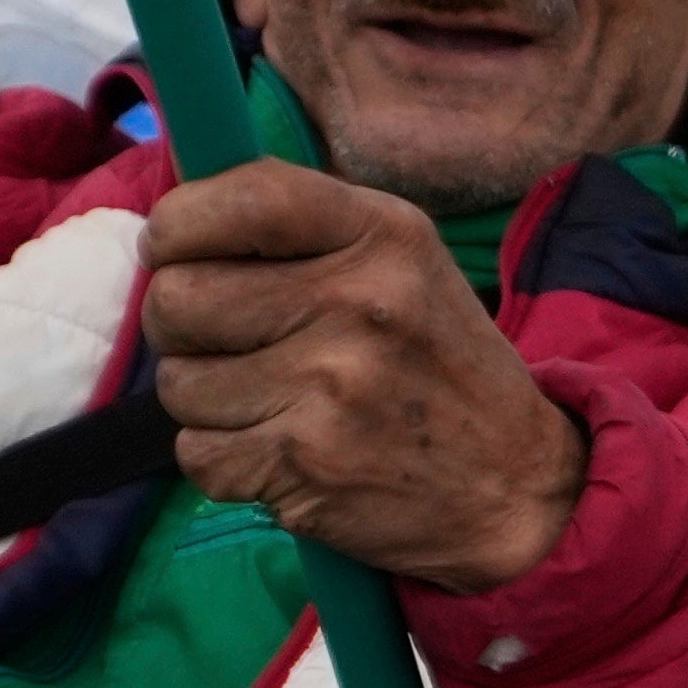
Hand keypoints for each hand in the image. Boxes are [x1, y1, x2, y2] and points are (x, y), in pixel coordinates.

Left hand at [141, 156, 593, 589]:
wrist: (517, 489)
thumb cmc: (439, 364)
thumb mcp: (405, 263)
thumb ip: (302, 229)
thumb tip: (170, 223)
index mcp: (384, 234)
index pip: (235, 198)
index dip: (177, 225)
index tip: (177, 250)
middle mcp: (358, 302)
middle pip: (177, 296)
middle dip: (181, 324)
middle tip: (226, 340)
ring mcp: (329, 388)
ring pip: (177, 383)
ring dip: (206, 399)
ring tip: (271, 402)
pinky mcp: (304, 465)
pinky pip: (196, 454)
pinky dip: (223, 459)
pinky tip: (279, 452)